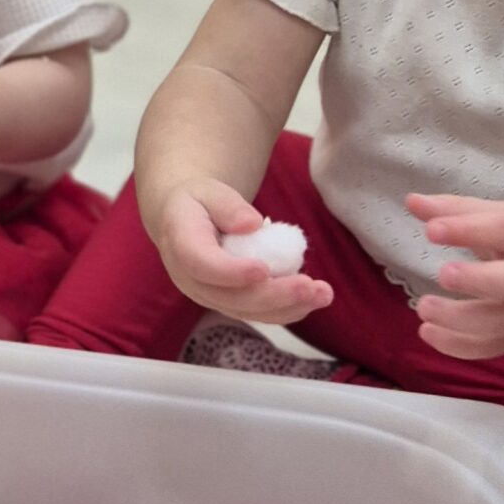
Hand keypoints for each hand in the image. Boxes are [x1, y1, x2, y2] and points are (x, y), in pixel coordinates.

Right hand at [147, 181, 332, 326]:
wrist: (183, 223)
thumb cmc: (198, 202)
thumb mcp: (208, 190)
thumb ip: (227, 205)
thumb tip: (253, 224)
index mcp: (180, 244)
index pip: (202, 264)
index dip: (231, 272)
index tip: (263, 269)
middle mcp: (190, 279)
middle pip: (230, 297)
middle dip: (274, 295)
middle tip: (310, 287)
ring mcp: (208, 296)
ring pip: (247, 311)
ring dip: (288, 307)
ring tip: (323, 294)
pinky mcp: (227, 303)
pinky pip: (256, 313)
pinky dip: (286, 309)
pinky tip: (313, 299)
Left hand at [407, 194, 503, 358]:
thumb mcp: (501, 215)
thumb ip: (455, 210)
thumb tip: (412, 201)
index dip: (469, 230)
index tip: (431, 230)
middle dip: (479, 280)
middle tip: (443, 274)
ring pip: (501, 323)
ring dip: (459, 320)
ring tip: (423, 308)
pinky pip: (492, 347)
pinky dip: (459, 346)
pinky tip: (428, 332)